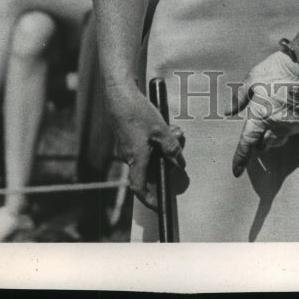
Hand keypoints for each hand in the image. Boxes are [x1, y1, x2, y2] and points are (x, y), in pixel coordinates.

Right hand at [106, 84, 185, 208]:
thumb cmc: (137, 112)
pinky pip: (143, 144)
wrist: (119, 93)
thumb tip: (179, 163)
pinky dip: (155, 139)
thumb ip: (171, 148)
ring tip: (174, 132)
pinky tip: (163, 126)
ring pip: (148, 154)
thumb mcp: (160, 130)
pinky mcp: (126, 135)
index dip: (149, 199)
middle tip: (178, 151)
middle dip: (165, 162)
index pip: (140, 188)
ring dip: (163, 147)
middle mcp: (128, 156)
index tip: (158, 205)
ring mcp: (126, 146)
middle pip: (149, 169)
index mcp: (135, 159)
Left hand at [227, 50, 298, 177]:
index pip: (247, 144)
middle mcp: (275, 126)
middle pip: (263, 147)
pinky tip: (280, 118)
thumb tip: (228, 111)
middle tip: (253, 132)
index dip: (240, 159)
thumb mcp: (252, 79)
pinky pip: (288, 134)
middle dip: (256, 144)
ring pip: (276, 142)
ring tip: (267, 124)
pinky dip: (281, 131)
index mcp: (260, 116)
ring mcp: (290, 126)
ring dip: (269, 139)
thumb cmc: (276, 70)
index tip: (236, 171)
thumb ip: (240, 98)